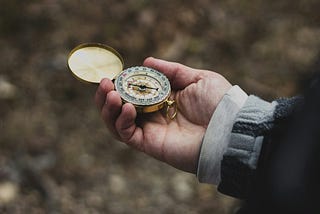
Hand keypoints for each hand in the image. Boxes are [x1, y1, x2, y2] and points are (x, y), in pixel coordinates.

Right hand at [95, 57, 231, 172]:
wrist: (228, 129)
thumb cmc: (218, 103)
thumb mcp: (197, 78)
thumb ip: (171, 70)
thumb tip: (147, 62)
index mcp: (163, 99)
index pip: (134, 92)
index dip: (122, 84)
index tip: (115, 74)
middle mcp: (154, 115)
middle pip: (121, 108)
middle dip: (108, 95)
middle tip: (104, 83)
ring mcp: (151, 130)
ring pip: (118, 123)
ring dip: (108, 108)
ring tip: (110, 93)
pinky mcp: (150, 144)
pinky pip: (127, 135)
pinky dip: (121, 121)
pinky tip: (126, 107)